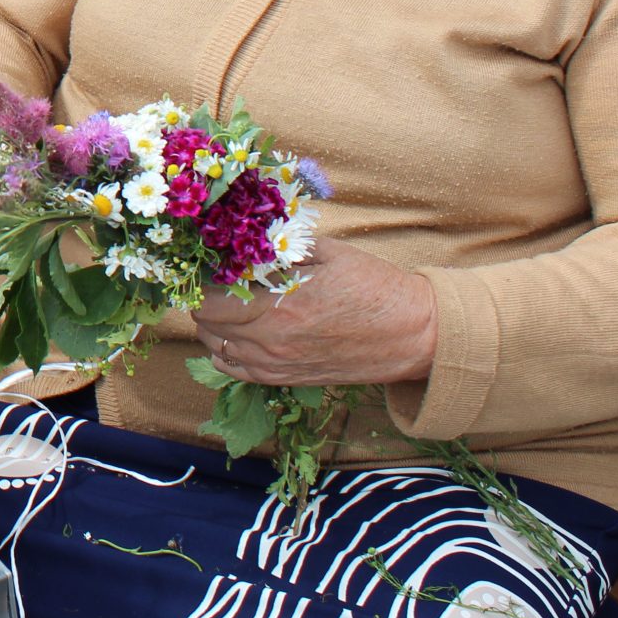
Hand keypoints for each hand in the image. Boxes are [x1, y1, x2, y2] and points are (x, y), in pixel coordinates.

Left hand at [191, 240, 437, 386]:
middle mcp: (271, 342)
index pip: (210, 300)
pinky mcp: (287, 379)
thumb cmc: (374, 288)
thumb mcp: (327, 252)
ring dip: (214, 325)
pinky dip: (226, 351)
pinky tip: (238, 332)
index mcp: (279, 308)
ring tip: (230, 302)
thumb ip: (279, 248)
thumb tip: (242, 238)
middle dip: (206, 299)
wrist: (413, 334)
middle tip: (219, 279)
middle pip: (206, 325)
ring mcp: (277, 365)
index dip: (204, 279)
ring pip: (216, 348)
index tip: (211, 263)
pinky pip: (235, 371)